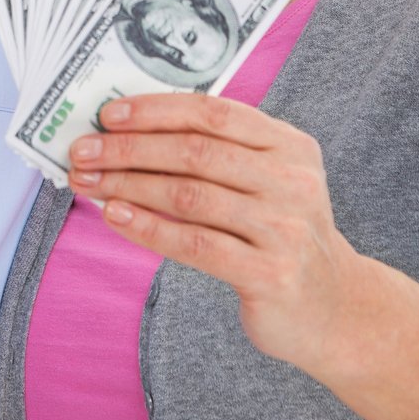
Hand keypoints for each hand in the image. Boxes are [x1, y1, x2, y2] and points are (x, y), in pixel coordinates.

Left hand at [70, 94, 359, 370]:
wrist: (335, 309)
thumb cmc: (281, 235)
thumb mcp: (269, 181)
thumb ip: (217, 154)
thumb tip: (130, 134)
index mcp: (290, 144)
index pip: (213, 113)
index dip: (155, 110)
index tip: (108, 115)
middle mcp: (291, 180)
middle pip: (195, 151)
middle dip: (129, 148)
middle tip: (83, 151)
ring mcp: (284, 227)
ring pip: (189, 195)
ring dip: (128, 185)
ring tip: (89, 183)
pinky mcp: (270, 273)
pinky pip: (195, 243)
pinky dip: (148, 227)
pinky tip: (116, 216)